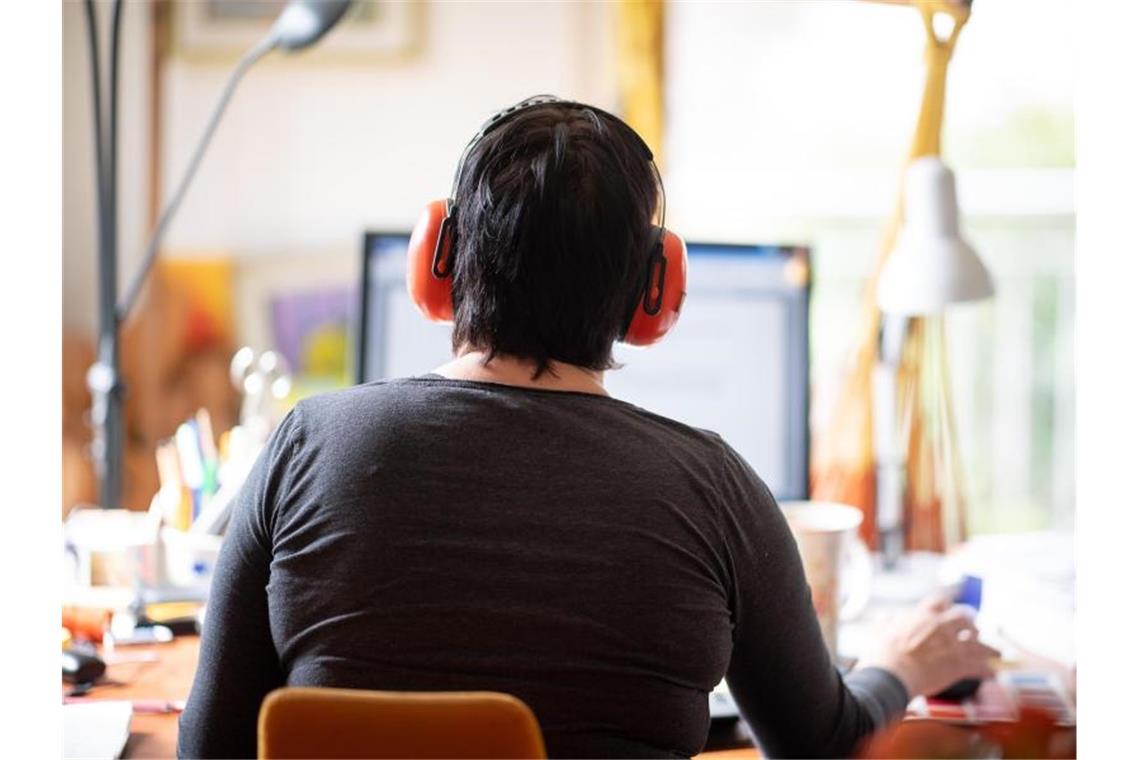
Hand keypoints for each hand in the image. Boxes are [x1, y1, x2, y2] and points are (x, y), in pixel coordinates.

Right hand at [858, 594, 1000, 698]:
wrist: (892, 675)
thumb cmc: (882, 654)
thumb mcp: (880, 631)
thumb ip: (887, 622)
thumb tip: (886, 616)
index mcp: (922, 616)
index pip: (939, 601)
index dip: (947, 604)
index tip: (950, 607)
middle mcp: (941, 626)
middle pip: (964, 618)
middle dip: (971, 624)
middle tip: (975, 629)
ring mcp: (952, 645)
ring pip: (978, 643)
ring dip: (989, 648)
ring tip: (996, 652)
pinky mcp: (959, 665)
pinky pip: (980, 667)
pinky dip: (988, 671)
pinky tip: (993, 673)